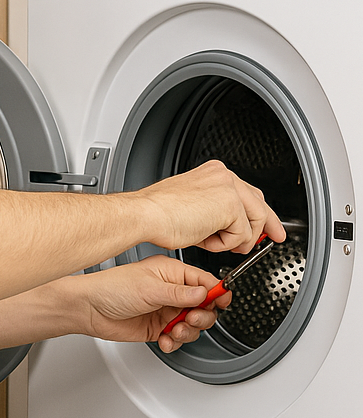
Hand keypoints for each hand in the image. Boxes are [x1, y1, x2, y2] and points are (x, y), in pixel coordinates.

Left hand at [70, 256, 232, 353]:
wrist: (88, 309)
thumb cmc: (111, 288)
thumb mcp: (149, 288)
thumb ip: (179, 294)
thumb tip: (205, 293)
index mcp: (171, 273)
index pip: (204, 282)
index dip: (216, 293)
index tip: (221, 303)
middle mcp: (171, 291)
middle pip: (204, 306)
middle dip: (202, 316)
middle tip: (189, 319)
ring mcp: (165, 309)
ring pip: (193, 324)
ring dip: (188, 331)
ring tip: (174, 331)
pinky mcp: (158, 326)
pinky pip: (177, 337)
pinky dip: (174, 342)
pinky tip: (164, 340)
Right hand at [140, 160, 285, 254]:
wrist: (145, 215)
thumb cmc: (158, 215)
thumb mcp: (194, 207)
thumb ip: (216, 212)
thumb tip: (234, 228)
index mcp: (213, 173)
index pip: (248, 192)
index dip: (261, 213)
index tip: (270, 227)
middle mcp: (223, 176)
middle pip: (259, 204)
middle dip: (266, 226)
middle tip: (272, 240)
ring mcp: (229, 188)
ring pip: (254, 222)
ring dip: (235, 240)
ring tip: (212, 242)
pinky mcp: (230, 206)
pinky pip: (241, 235)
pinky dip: (224, 244)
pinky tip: (205, 239)